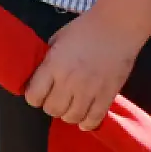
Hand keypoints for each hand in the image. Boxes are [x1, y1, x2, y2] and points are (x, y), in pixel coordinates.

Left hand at [24, 12, 140, 130]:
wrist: (116, 28)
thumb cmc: (83, 29)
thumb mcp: (56, 40)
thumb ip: (48, 60)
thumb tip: (41, 75)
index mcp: (53, 66)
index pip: (34, 96)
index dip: (33, 97)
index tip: (37, 93)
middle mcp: (69, 82)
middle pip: (52, 110)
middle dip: (50, 106)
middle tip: (54, 99)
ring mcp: (90, 91)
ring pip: (72, 118)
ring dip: (68, 115)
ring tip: (70, 106)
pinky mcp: (108, 96)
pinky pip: (94, 119)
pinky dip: (87, 123)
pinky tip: (83, 119)